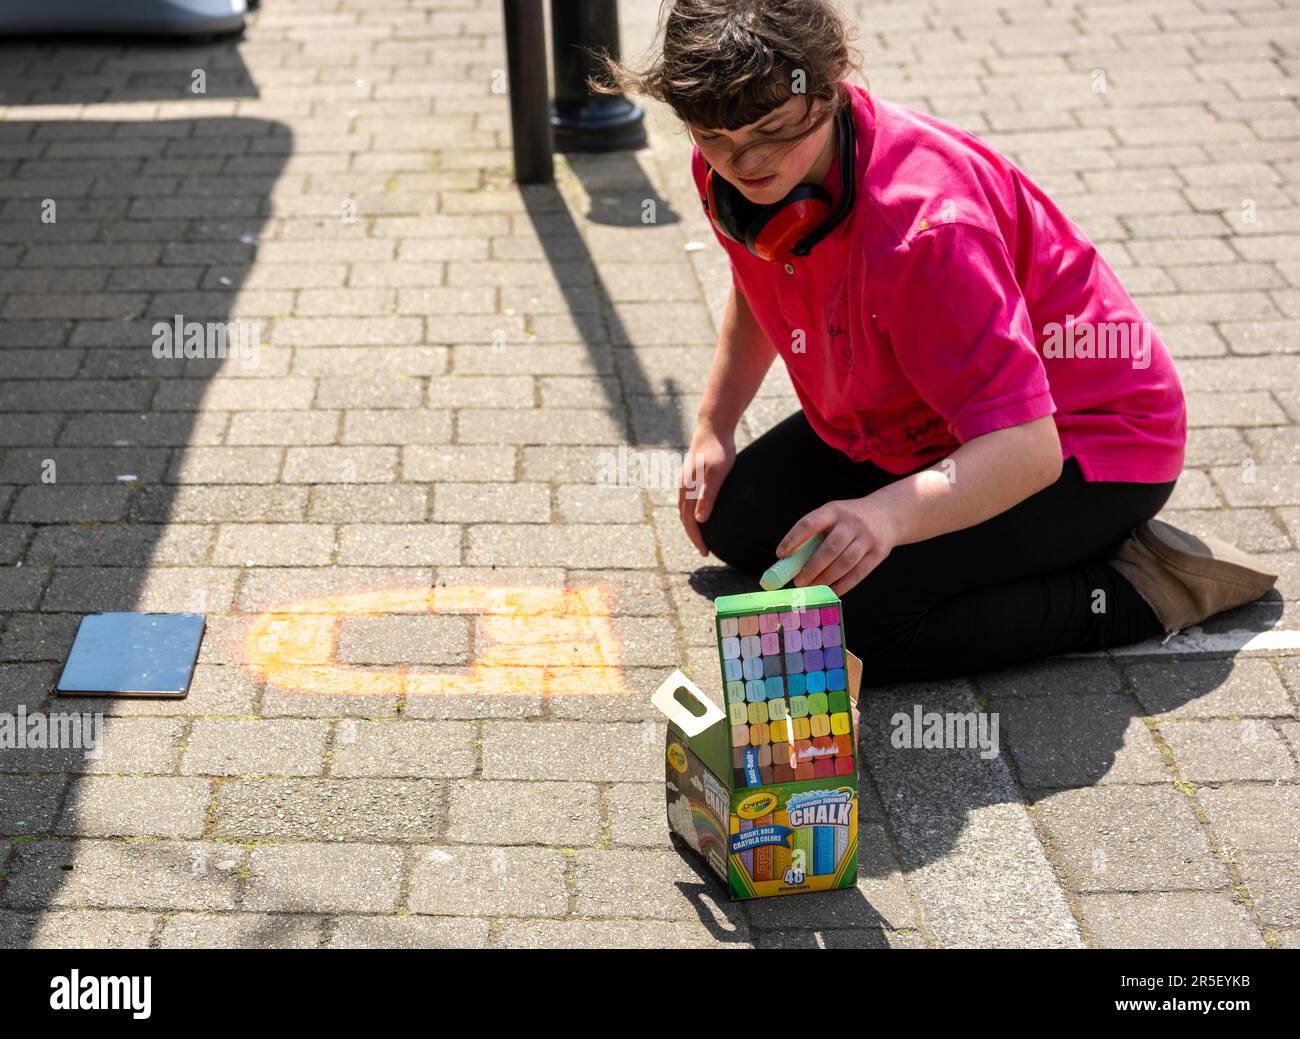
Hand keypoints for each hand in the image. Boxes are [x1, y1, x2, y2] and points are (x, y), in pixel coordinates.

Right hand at [679, 424, 734, 555]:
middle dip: (693, 535)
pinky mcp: (689, 475)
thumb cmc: (719, 450)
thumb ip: (708, 496)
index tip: (705, 552)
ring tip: (701, 536)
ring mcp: (684, 480)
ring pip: (684, 509)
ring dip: (691, 524)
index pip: (689, 521)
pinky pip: (687, 500)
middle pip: (684, 517)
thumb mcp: (717, 474)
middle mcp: (682, 487)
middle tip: (704, 549)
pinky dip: (691, 512)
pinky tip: (700, 512)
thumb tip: (699, 520)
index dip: (696, 538)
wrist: (712, 427)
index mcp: (688, 489)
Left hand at [777, 496, 896, 594]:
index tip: (781, 554)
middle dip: (812, 567)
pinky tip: (831, 591)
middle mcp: (851, 523)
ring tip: (812, 587)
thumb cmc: (851, 519)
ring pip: (845, 562)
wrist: (888, 514)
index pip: (809, 523)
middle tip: (798, 581)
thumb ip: (816, 532)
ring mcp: (867, 538)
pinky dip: (843, 585)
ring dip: (826, 578)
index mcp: (834, 510)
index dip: (793, 539)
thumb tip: (791, 560)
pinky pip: (859, 573)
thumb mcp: (834, 515)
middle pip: (830, 548)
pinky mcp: (878, 553)